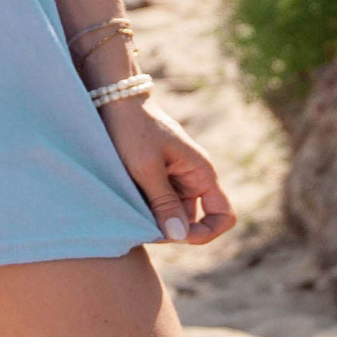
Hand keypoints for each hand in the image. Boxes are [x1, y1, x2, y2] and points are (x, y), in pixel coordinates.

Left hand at [101, 96, 235, 245]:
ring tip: (130, 216)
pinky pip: (157, 205)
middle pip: (192, 222)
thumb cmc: (132, 127)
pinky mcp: (156, 179)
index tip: (177, 235)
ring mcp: (174, 180)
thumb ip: (163, 202)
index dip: (207, 233)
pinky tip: (127, 208)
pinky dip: (145, 211)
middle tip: (141, 228)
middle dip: (171, 231)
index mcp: (201, 172)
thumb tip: (181, 237)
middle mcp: (193, 178)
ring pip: (172, 216)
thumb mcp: (146, 167)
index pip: (223, 215)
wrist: (113, 99)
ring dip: (155, 222)